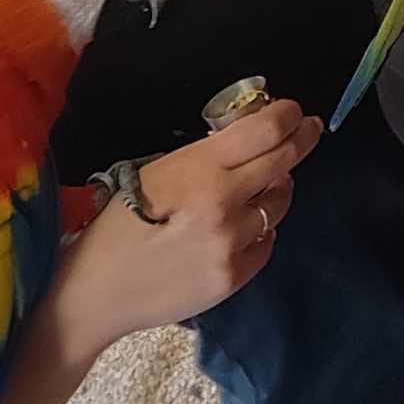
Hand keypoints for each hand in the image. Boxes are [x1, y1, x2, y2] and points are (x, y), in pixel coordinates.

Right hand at [52, 99, 323, 353]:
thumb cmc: (116, 224)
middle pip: (283, 162)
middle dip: (301, 139)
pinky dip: (261, 228)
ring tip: (261, 184)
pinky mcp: (235, 278)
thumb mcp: (156, 172)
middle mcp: (224, 206)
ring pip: (280, 204)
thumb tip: (249, 134)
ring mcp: (233, 245)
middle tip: (307, 129)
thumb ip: (206, 154)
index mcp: (200, 172)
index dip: (287, 116)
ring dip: (276, 187)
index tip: (294, 111)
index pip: (264, 132)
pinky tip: (241, 226)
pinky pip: (267, 241)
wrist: (96, 292)